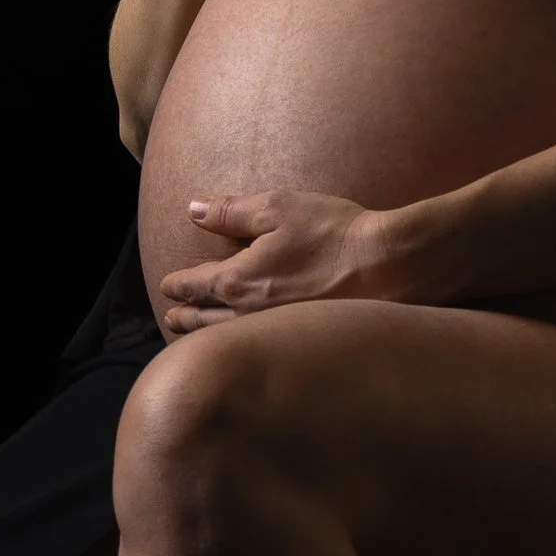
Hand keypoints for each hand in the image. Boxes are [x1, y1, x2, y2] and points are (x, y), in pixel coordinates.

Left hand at [158, 190, 393, 329]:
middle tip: (171, 318)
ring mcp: (276, 334)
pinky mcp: (301, 344)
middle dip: (185, 316)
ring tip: (195, 336)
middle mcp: (250, 315)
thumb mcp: (278, 208)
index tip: (167, 285)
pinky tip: (245, 346)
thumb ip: (231, 211)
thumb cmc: (333, 233)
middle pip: (206, 319)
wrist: (388, 266)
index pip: (195, 284)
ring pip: (229, 338)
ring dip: (206, 335)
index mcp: (238, 282)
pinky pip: (258, 348)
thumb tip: (194, 209)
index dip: (178, 284)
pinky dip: (239, 347)